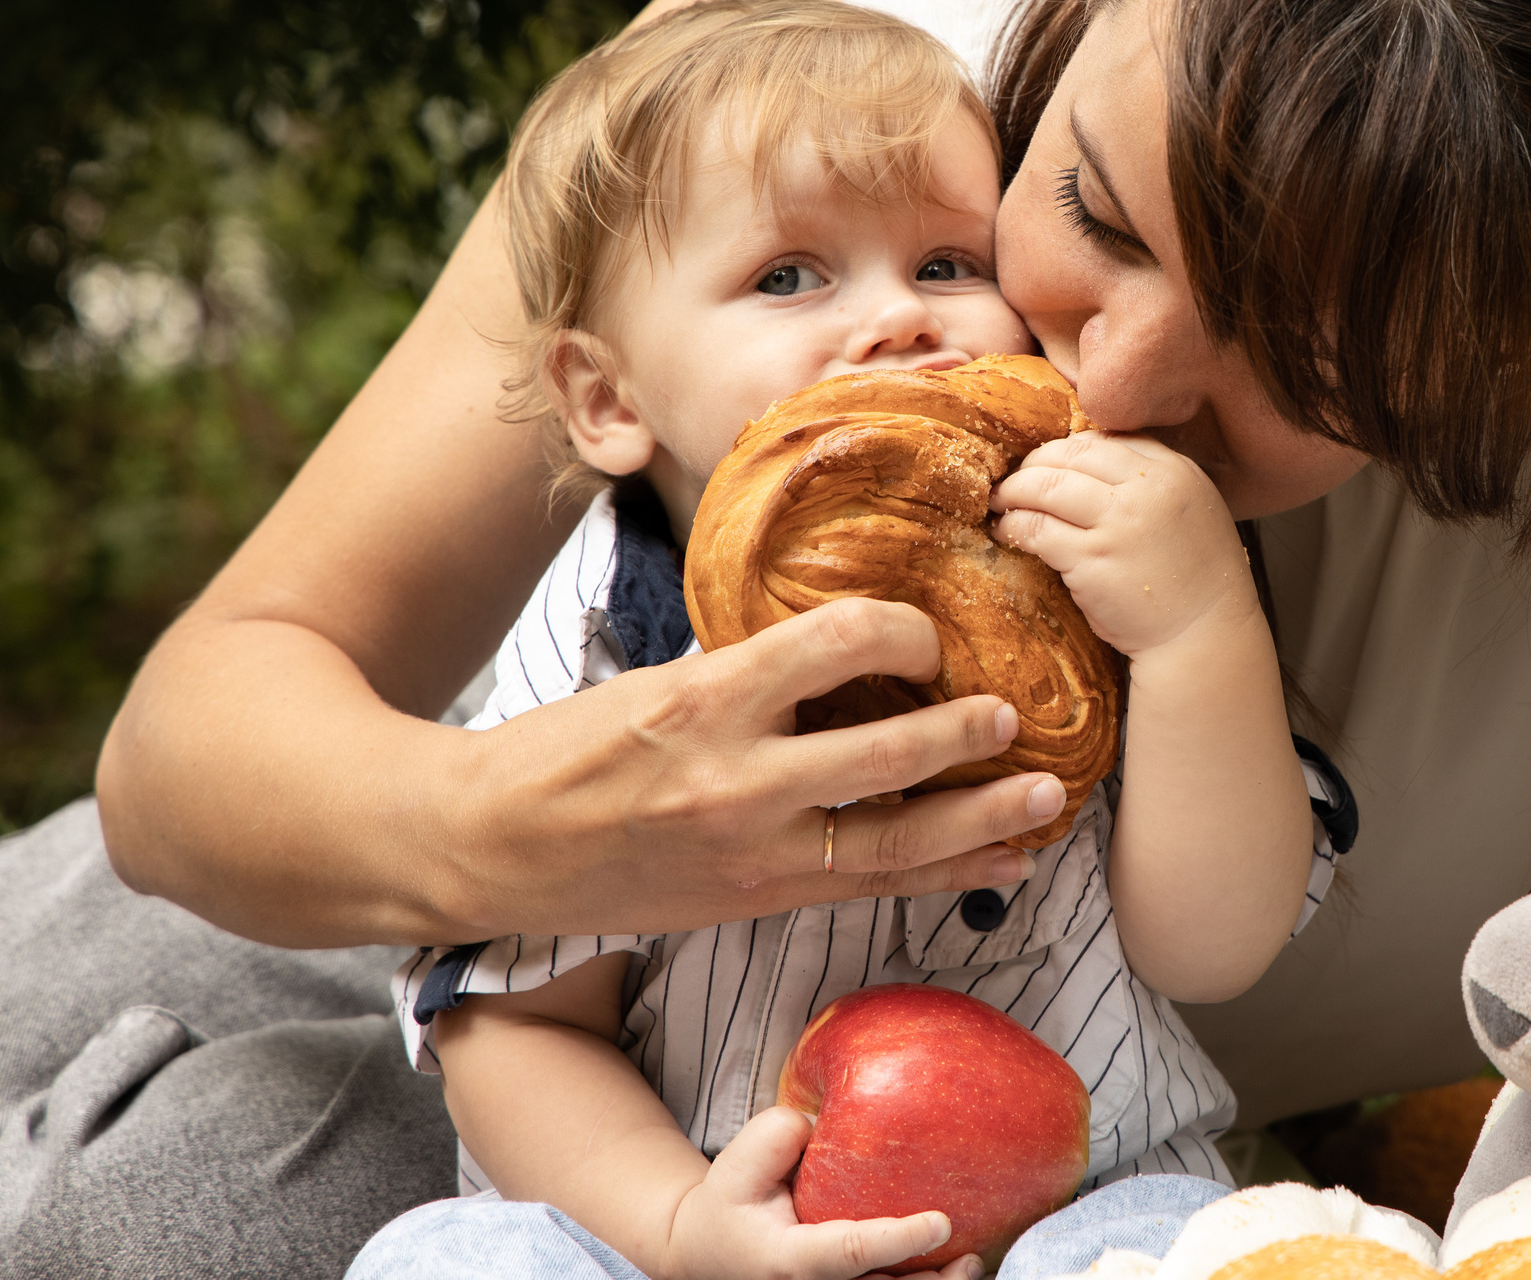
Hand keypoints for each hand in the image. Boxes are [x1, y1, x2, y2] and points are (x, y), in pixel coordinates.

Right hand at [457, 598, 1067, 937]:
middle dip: (966, 734)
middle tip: (1016, 716)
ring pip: (893, 839)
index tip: (926, 630)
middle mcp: (734, 779)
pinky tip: (998, 863)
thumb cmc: (564, 748)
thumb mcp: (652, 681)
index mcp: (705, 698)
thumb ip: (744, 664)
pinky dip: (943, 876)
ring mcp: (749, 853)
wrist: (485, 848)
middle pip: (885, 753)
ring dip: (979, 820)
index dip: (901, 628)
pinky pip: (868, 888)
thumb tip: (838, 630)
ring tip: (1046, 800)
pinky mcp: (753, 902)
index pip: (836, 641)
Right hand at [670, 1107, 982, 1279]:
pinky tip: (956, 1266)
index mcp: (787, 1260)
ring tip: (972, 1265)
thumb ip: (782, 1134)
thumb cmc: (734, 1200)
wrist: (709, 1251)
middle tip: (970, 1257)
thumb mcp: (740, 1161)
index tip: (941, 1222)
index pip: (849, 1254)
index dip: (897, 1241)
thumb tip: (830, 1120)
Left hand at [989, 431, 1258, 654]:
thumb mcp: (1190, 510)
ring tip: (1000, 501)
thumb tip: (1087, 463)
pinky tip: (1006, 531)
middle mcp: (1148, 490)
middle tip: (1013, 480)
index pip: (1105, 439)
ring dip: (1013, 491)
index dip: (1067, 449)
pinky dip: (1013, 526)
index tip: (1048, 463)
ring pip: (1045, 487)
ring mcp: (1118, 525)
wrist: (1203, 636)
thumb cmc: (1192, 579)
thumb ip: (1150, 483)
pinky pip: (1036, 529)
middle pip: (1071, 455)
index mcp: (1175, 471)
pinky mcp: (1092, 561)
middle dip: (1033, 464)